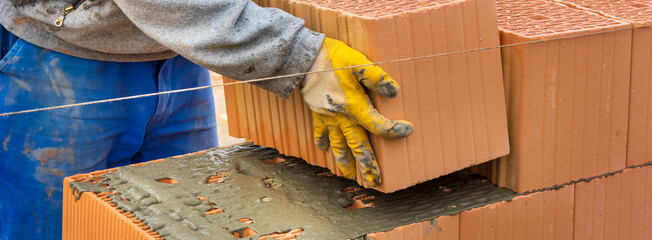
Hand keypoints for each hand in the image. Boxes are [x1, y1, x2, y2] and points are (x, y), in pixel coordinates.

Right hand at [300, 38, 412, 185]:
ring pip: (338, 146)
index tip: (407, 130)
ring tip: (349, 177)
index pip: (378, 125)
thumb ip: (376, 77)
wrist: (305, 59)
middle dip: (367, 165)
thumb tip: (394, 91)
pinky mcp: (317, 114)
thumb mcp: (359, 63)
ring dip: (345, 163)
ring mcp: (328, 118)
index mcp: (355, 107)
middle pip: (357, 146)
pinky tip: (325, 150)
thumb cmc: (334, 60)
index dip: (393, 130)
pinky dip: (323, 143)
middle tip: (375, 182)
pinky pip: (320, 133)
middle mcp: (342, 118)